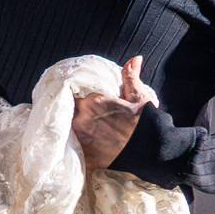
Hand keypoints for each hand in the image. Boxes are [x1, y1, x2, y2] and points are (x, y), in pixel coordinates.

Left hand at [71, 54, 149, 171]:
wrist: (150, 152)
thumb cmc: (146, 123)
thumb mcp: (138, 97)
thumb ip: (130, 77)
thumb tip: (135, 59)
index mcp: (91, 102)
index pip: (71, 94)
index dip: (73, 95)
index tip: (76, 98)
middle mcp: (80, 120)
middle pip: (65, 112)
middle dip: (70, 111)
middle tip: (76, 114)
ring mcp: (79, 139)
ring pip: (63, 128)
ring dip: (67, 127)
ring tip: (75, 128)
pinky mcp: (81, 155)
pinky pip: (68, 147)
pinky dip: (70, 144)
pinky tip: (76, 142)